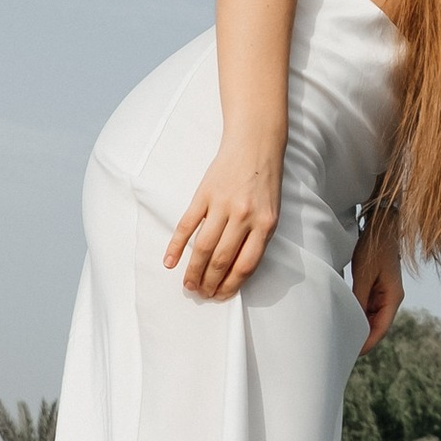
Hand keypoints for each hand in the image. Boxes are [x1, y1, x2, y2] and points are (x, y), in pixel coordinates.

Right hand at [165, 147, 281, 300]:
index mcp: (265, 224)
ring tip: (189, 285)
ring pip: (204, 247)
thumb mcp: (271, 211)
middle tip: (202, 294)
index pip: (245, 265)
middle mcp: (244, 217)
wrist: (255, 144)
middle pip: (222, 260)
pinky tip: (170, 262)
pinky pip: (187, 225)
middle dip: (210, 282)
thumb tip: (236, 269)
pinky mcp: (204, 194)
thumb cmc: (265, 181)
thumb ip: (257, 238)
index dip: (231, 285)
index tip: (221, 296)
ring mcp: (222, 205)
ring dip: (194, 271)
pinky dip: (176, 246)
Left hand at [350, 213, 404, 348]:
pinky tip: (347, 318)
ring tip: (343, 336)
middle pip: (378, 325)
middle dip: (364, 338)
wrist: (382, 226)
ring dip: (361, 326)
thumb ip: (359, 298)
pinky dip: (360, 314)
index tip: (354, 353)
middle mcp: (392, 298)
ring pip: (373, 317)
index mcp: (393, 297)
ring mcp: (386, 293)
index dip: (368, 343)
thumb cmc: (374, 248)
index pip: (381, 328)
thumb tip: (353, 319)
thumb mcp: (363, 274)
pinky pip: (369, 307)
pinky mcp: (379, 287)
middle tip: (345, 349)